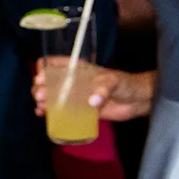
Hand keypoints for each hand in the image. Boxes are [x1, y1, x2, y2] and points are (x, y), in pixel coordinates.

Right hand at [33, 62, 155, 120]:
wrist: (138, 101)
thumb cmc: (125, 84)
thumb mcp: (114, 81)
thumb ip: (103, 89)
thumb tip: (91, 102)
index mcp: (78, 69)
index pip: (54, 63)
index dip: (44, 69)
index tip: (41, 78)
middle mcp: (73, 82)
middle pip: (49, 82)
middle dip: (40, 88)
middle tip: (40, 96)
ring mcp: (75, 96)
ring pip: (52, 96)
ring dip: (42, 101)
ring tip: (41, 107)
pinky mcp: (79, 110)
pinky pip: (61, 111)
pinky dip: (50, 113)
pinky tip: (43, 115)